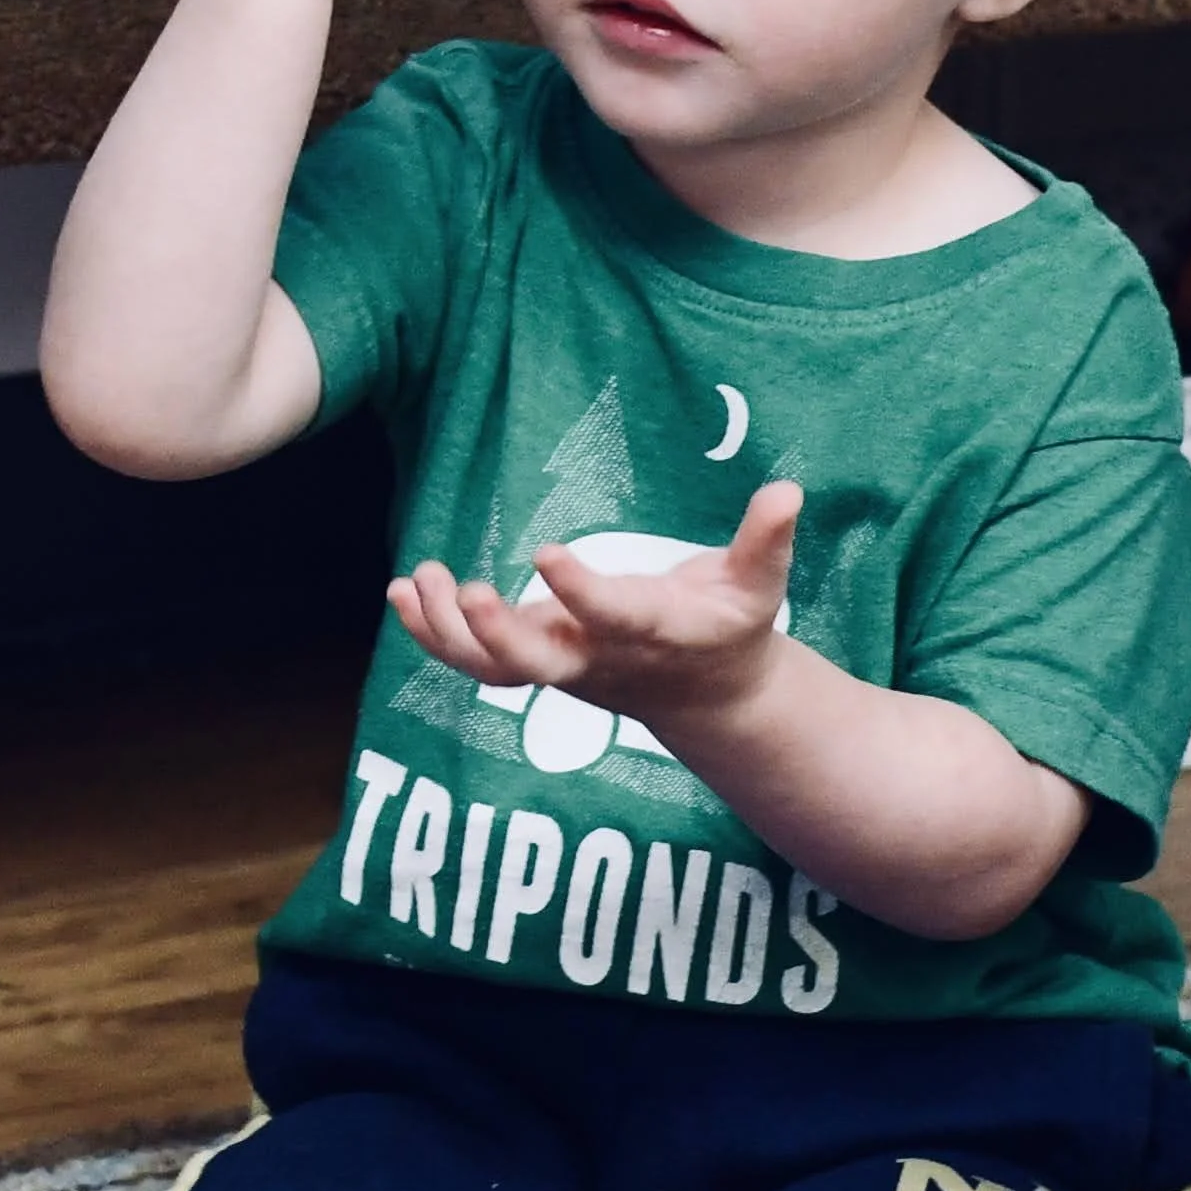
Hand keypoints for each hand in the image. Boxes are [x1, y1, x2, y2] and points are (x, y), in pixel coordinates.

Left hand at [388, 481, 803, 727]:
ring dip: (445, 632)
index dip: (578, 591)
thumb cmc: (732, 627)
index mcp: (650, 632)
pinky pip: (476, 662)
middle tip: (465, 591)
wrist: (711, 700)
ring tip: (415, 581)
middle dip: (496, 633)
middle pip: (535, 664)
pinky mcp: (537, 664)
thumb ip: (766, 540)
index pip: (610, 615)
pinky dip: (433, 635)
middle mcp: (597, 658)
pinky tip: (403, 593)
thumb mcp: (760, 585)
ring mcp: (561, 668)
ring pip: (492, 669)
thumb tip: (788, 491)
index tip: (546, 551)